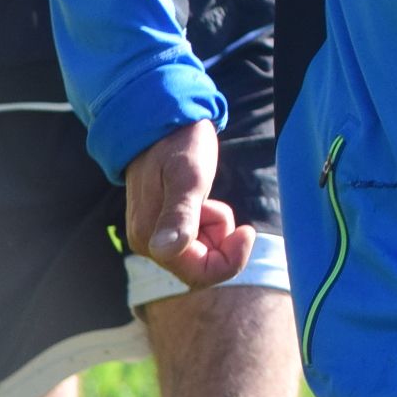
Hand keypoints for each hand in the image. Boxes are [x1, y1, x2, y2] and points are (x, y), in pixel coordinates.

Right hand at [124, 118, 253, 288]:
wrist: (164, 122)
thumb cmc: (179, 145)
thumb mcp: (188, 177)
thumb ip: (180, 214)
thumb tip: (165, 251)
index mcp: (151, 237)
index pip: (199, 275)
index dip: (230, 260)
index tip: (247, 229)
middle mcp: (149, 242)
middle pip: (201, 267)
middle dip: (221, 241)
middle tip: (219, 206)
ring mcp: (155, 235)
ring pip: (201, 253)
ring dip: (215, 229)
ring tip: (207, 197)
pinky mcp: (164, 225)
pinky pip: (197, 239)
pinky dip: (209, 223)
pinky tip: (202, 199)